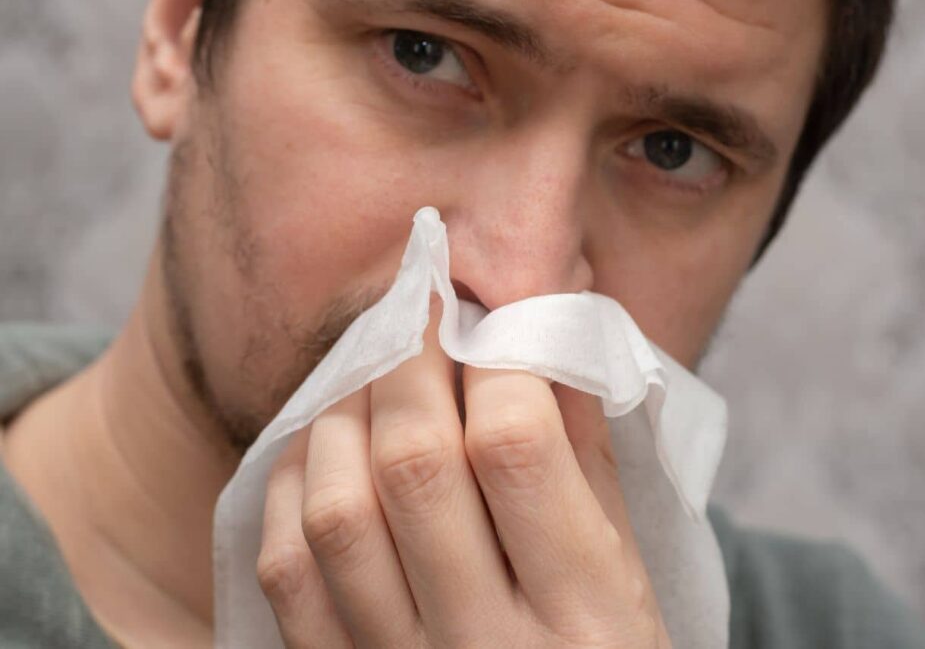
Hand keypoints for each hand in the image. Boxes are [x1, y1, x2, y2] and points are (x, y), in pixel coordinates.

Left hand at [257, 297, 669, 647]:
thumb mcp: (631, 576)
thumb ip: (586, 457)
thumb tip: (537, 332)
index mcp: (587, 617)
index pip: (514, 446)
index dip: (493, 358)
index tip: (486, 322)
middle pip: (413, 464)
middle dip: (409, 359)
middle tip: (420, 312)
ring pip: (336, 510)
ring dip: (344, 414)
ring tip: (374, 376)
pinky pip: (286, 570)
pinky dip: (293, 484)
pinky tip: (327, 447)